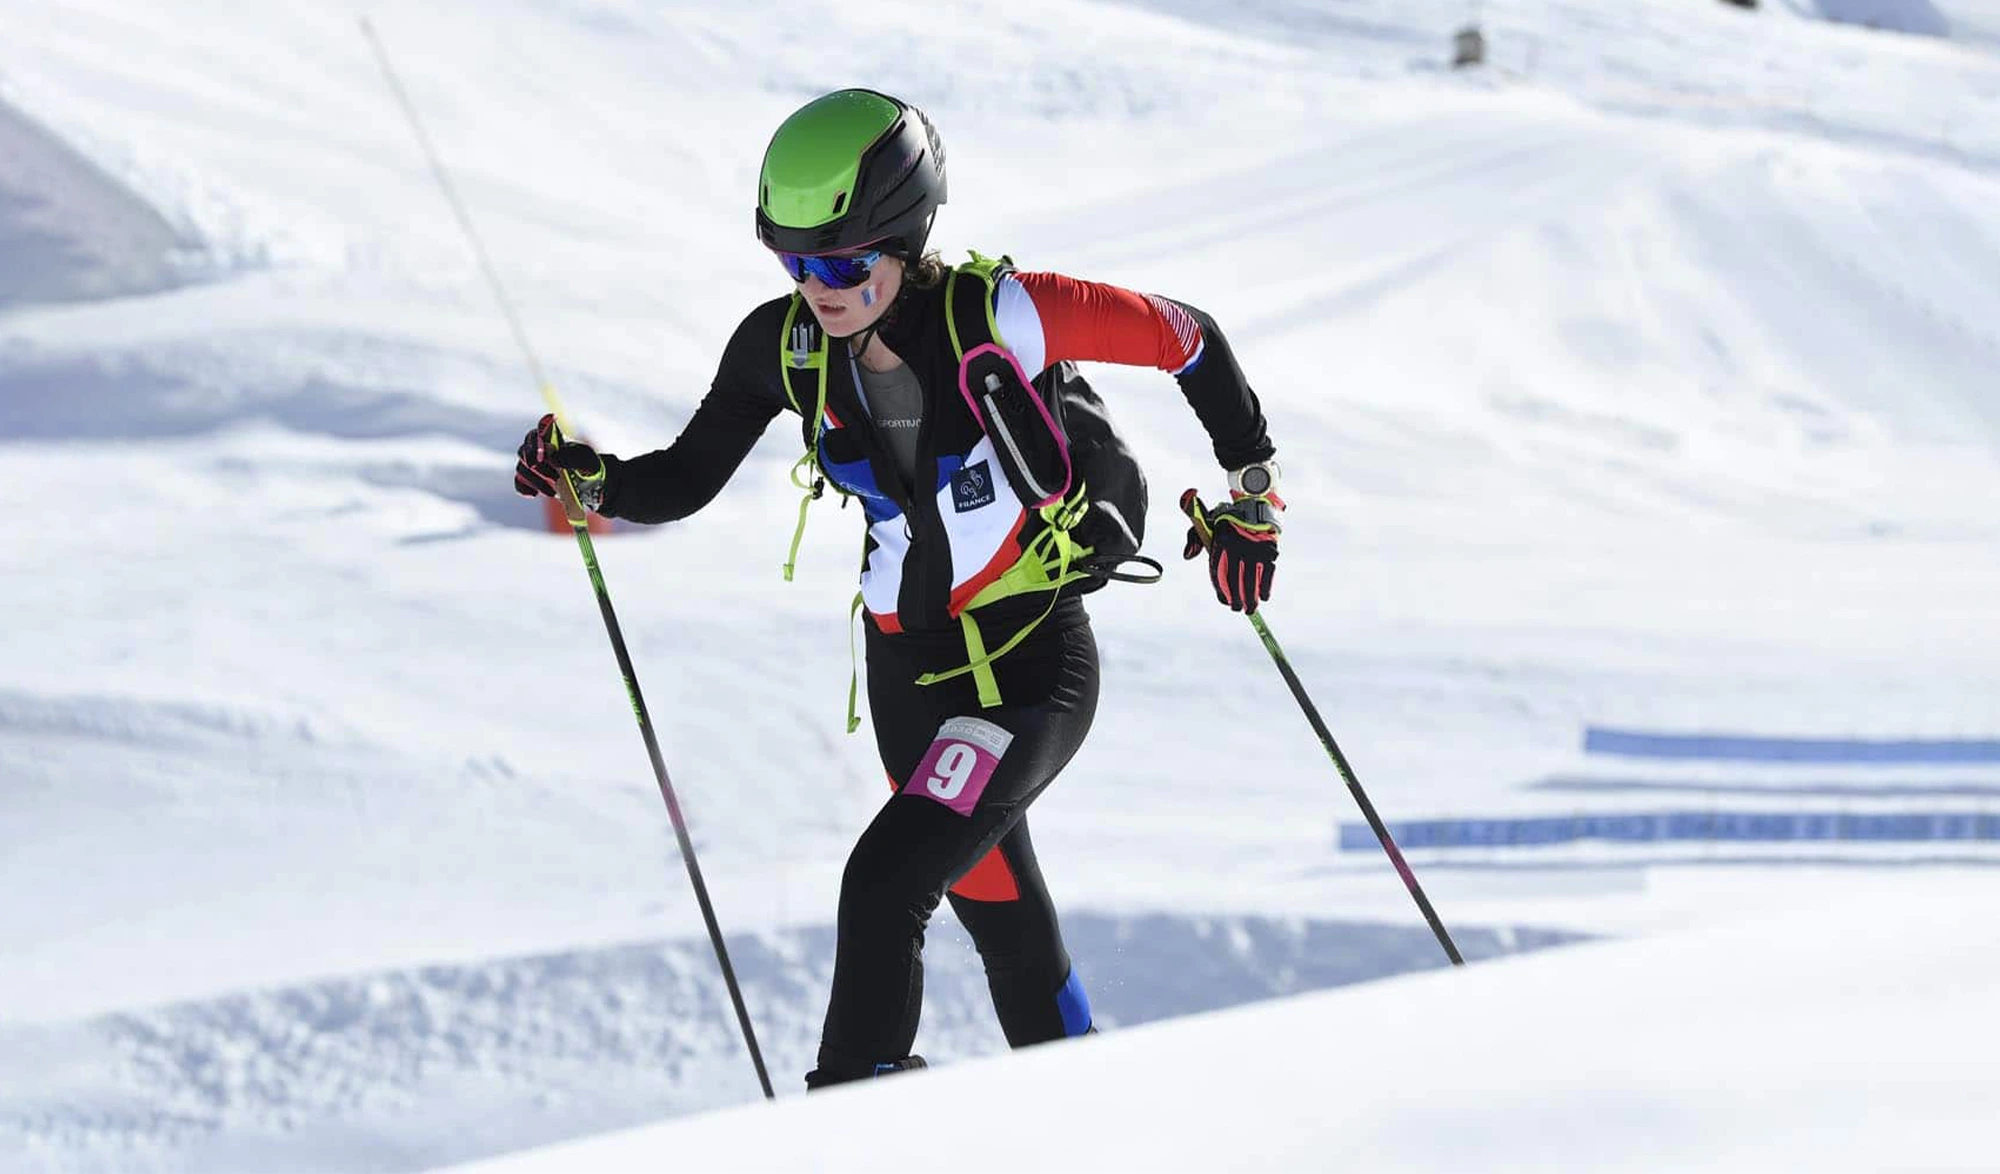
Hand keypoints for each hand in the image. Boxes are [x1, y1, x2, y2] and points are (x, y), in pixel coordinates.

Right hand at [513, 413, 605, 509]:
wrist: (588, 483)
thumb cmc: (587, 466)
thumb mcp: (587, 460)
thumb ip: (573, 457)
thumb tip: (553, 458)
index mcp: (551, 438)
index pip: (536, 433)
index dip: (535, 442)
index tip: (542, 456)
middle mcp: (538, 448)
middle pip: (525, 451)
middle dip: (538, 467)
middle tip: (555, 478)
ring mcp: (532, 463)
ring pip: (522, 468)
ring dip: (535, 481)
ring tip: (552, 493)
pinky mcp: (529, 478)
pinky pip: (518, 481)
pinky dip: (523, 488)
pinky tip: (534, 494)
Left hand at [1179, 483, 1280, 613]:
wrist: (1253, 503)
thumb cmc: (1226, 518)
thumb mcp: (1206, 522)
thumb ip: (1194, 539)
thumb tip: (1187, 555)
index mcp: (1221, 541)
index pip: (1219, 571)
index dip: (1222, 589)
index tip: (1224, 601)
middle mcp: (1238, 546)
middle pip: (1236, 579)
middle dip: (1237, 598)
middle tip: (1238, 609)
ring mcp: (1255, 548)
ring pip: (1252, 579)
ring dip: (1252, 597)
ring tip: (1251, 608)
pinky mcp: (1270, 549)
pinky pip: (1268, 572)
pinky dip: (1267, 586)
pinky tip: (1264, 597)